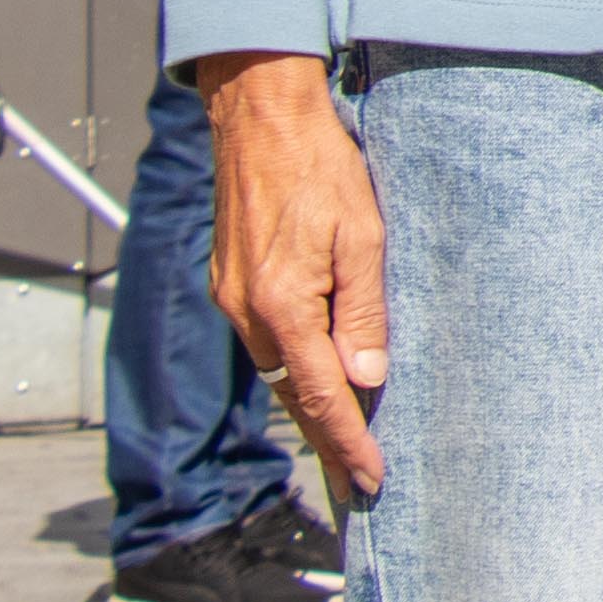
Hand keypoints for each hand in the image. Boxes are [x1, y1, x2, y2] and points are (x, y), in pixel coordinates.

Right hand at [196, 52, 387, 497]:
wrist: (259, 118)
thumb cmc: (319, 166)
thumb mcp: (362, 234)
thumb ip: (363, 310)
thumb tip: (367, 376)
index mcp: (281, 307)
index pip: (322, 397)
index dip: (347, 443)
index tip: (370, 481)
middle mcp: (247, 314)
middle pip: (295, 395)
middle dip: (327, 441)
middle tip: (358, 482)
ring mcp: (234, 301)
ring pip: (280, 372)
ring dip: (313, 408)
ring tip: (348, 444)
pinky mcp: (232, 285)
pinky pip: (267, 344)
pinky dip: (296, 370)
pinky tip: (322, 379)